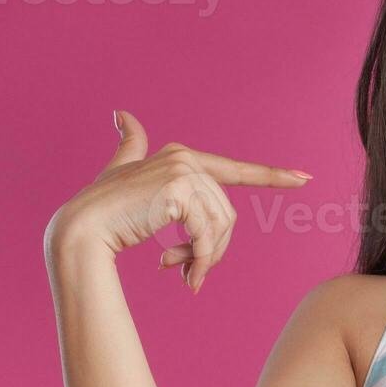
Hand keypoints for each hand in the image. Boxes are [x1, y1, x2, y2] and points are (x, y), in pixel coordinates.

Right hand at [44, 110, 311, 292]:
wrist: (80, 230)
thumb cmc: (101, 207)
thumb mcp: (120, 173)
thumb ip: (130, 145)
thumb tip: (121, 113)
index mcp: (182, 156)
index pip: (235, 169)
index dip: (271, 175)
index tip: (305, 178)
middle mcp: (185, 158)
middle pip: (226, 214)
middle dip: (212, 249)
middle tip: (188, 272)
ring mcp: (183, 171)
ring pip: (219, 227)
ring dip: (203, 259)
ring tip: (180, 274)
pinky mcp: (179, 191)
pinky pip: (206, 235)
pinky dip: (198, 260)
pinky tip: (178, 273)